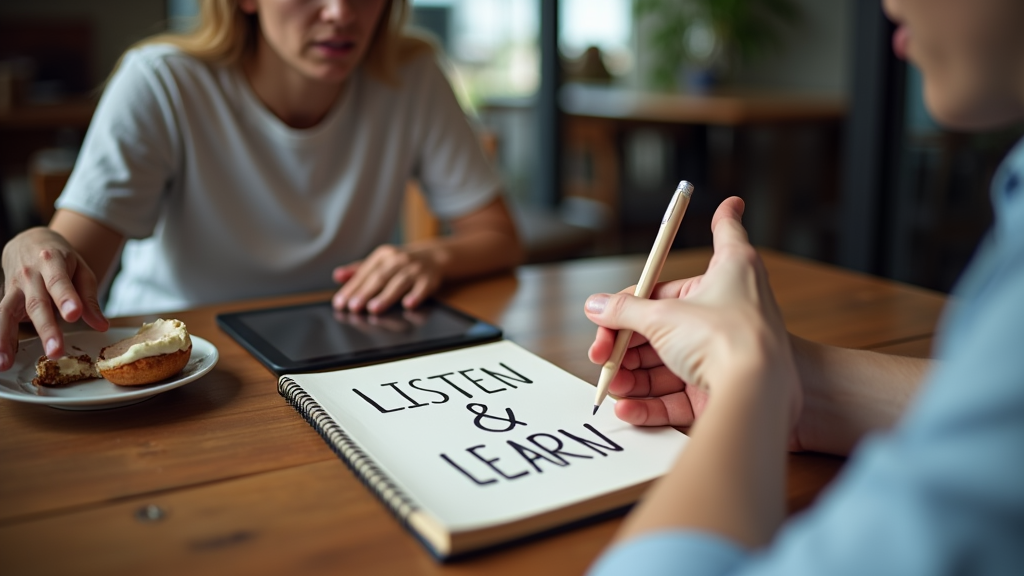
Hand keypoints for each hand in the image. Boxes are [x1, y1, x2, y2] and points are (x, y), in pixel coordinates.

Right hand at [0, 227, 108, 369]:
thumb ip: (89, 299)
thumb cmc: (61, 259)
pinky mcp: (4, 297)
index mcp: (52, 261)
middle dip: (46, 328)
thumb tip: (102, 326)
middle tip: (55, 351)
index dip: (66, 298)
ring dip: (5, 338)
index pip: (59, 281)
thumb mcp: (81, 271)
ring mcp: (13, 286)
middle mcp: (29, 273)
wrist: (30, 241)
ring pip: (6, 312)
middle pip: (37, 303)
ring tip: (5, 362)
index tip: (74, 314)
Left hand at [331, 244, 442, 313]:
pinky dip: (416, 295)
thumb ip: (359, 270)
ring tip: (373, 309)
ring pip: (399, 283)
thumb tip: (337, 276)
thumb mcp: (381, 261)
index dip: (352, 288)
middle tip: (353, 307)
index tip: (341, 302)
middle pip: (380, 277)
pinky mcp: (430, 279)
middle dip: (365, 292)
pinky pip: (423, 288)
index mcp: (383, 255)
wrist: (435, 255)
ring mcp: (415, 269)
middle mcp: (398, 260)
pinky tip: (408, 304)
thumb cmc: (402, 262)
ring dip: (386, 296)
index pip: (365, 273)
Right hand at [584, 197, 800, 435]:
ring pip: (668, 360)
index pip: (726, 236)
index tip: (732, 202)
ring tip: (610, 382)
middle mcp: (732, 307)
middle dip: (627, 338)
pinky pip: (678, 395)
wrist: (758, 394)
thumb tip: (595, 305)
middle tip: (600, 350)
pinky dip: (650, 401)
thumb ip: (624, 312)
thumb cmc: (724, 339)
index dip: (725, 219)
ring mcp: (726, 350)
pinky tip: (625, 404)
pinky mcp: (721, 388)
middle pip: (671, 315)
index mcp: (732, 271)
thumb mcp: (662, 317)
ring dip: (632, 373)